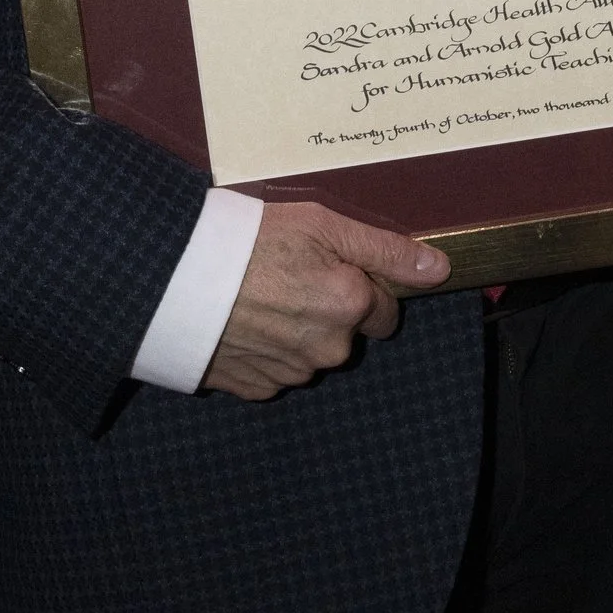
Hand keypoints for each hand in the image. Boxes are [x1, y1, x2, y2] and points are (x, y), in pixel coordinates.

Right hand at [202, 203, 450, 400]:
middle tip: (288, 277)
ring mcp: (290, 373)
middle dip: (328, 311)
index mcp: (350, 305)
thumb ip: (385, 249)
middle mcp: (327, 348)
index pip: (385, 311)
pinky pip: (275, 370)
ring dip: (295, 332)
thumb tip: (439, 269)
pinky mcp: (255, 388)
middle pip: (346, 334)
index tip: (331, 268)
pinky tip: (242, 321)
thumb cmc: (249, 240)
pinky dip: (265, 350)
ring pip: (310, 353)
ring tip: (258, 297)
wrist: (173, 276)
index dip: (362, 287)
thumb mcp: (322, 224)